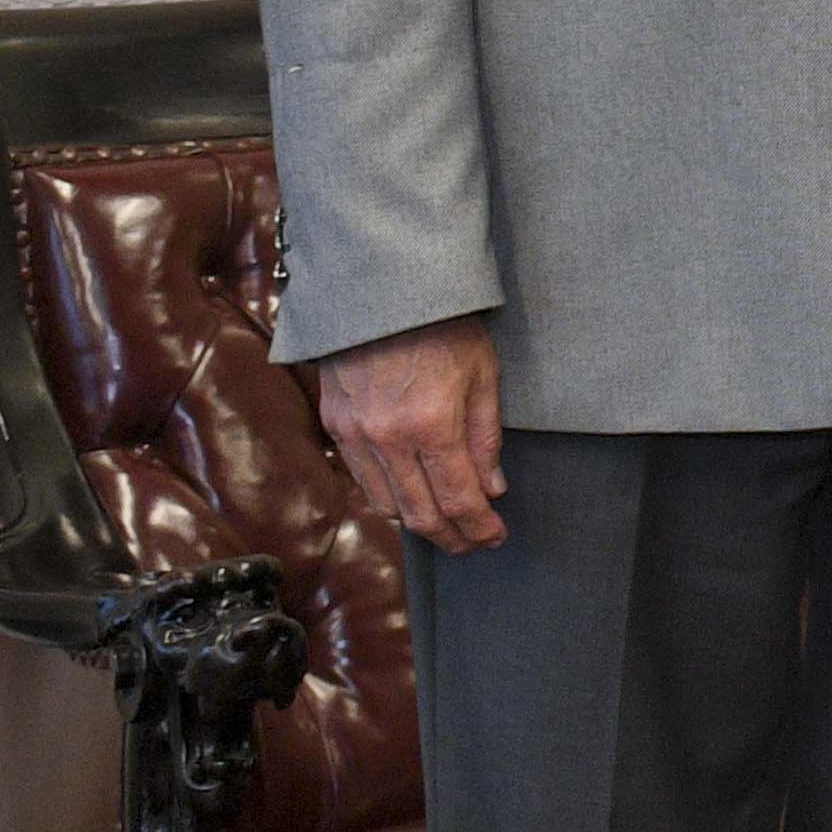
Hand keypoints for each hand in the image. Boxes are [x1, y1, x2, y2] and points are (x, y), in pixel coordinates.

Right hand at [309, 315, 505, 550]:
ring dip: (420, 523)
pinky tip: (410, 497)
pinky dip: (389, 497)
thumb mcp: (483, 372)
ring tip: (448, 526)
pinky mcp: (335, 426)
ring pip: (387, 505)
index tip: (496, 537)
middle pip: (421, 514)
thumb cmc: (442, 323)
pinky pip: (362, 480)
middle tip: (475, 542)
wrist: (381, 288)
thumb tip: (492, 489)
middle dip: (453, 537)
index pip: (459, 499)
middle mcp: (388, 440)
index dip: (480, 528)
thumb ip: (486, 437)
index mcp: (432, 424)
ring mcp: (355, 436)